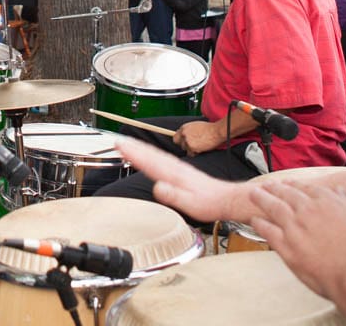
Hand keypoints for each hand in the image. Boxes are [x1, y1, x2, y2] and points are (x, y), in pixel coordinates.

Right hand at [115, 137, 251, 222]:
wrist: (226, 199)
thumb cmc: (208, 203)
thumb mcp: (190, 204)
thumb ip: (173, 195)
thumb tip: (158, 187)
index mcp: (174, 175)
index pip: (149, 162)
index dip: (133, 154)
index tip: (120, 146)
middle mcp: (175, 168)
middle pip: (151, 155)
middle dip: (134, 147)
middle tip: (118, 141)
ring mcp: (179, 168)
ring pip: (156, 155)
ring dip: (141, 148)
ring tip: (129, 143)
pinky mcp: (182, 171)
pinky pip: (162, 158)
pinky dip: (152, 154)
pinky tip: (150, 155)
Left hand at [173, 120, 223, 155]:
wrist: (216, 131)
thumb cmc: (209, 128)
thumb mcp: (196, 126)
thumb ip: (188, 131)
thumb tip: (184, 136)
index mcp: (184, 127)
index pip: (175, 137)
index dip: (180, 141)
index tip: (184, 143)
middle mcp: (183, 134)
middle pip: (179, 144)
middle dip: (185, 146)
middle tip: (193, 145)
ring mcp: (187, 141)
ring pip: (186, 149)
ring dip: (191, 149)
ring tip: (200, 145)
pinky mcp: (191, 147)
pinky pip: (191, 154)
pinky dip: (195, 153)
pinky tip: (201, 148)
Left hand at [247, 181, 345, 298]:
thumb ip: (345, 202)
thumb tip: (338, 189)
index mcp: (326, 201)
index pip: (304, 188)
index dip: (293, 185)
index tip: (286, 183)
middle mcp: (307, 210)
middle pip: (285, 194)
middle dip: (274, 188)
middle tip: (265, 185)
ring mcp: (295, 228)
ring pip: (273, 208)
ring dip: (262, 199)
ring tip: (254, 194)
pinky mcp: (287, 247)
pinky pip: (268, 232)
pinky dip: (260, 224)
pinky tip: (254, 221)